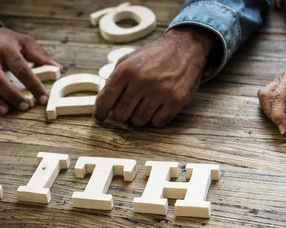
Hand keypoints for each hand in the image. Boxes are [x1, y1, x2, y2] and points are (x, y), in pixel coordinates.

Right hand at [0, 21, 61, 121]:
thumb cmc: (1, 41)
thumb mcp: (21, 40)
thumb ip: (39, 54)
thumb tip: (58, 68)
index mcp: (5, 49)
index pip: (21, 68)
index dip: (33, 84)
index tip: (44, 98)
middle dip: (10, 93)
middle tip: (25, 107)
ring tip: (4, 111)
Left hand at [93, 26, 215, 126]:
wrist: (186, 47)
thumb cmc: (154, 56)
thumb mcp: (129, 59)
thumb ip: (114, 79)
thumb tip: (103, 103)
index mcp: (126, 70)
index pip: (106, 99)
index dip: (99, 112)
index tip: (99, 119)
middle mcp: (142, 81)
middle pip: (121, 114)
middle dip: (122, 114)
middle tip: (129, 107)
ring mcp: (160, 92)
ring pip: (138, 121)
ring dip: (139, 117)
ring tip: (145, 104)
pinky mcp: (176, 101)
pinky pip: (157, 122)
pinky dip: (156, 118)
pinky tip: (159, 106)